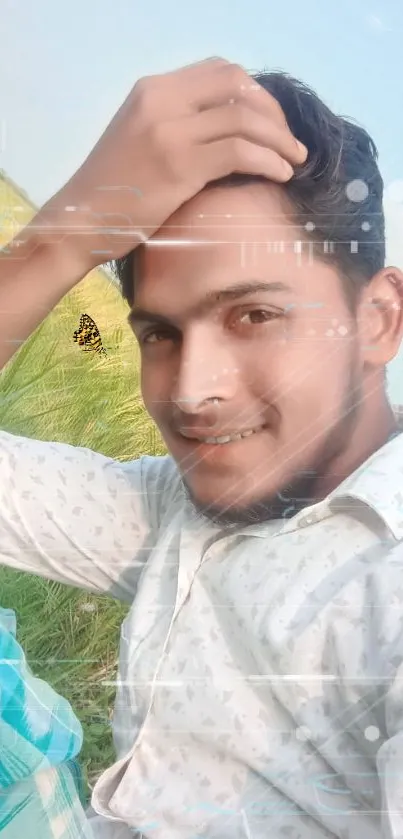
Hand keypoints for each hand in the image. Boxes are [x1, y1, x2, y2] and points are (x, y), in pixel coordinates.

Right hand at [44, 57, 306, 272]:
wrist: (82, 220)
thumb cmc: (114, 190)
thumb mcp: (141, 138)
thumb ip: (178, 123)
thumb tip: (228, 128)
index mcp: (153, 89)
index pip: (220, 71)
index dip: (255, 93)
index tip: (270, 122)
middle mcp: (162, 100)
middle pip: (238, 85)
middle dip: (273, 112)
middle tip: (289, 143)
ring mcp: (170, 131)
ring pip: (244, 118)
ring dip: (279, 139)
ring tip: (295, 161)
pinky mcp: (179, 165)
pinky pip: (239, 152)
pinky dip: (268, 161)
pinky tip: (280, 174)